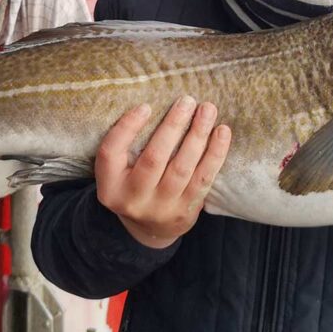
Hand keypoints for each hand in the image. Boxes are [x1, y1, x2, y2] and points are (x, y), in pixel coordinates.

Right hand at [95, 95, 230, 248]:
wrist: (150, 230)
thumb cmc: (134, 187)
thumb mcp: (118, 173)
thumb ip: (126, 147)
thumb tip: (152, 105)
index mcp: (110, 187)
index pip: (111, 152)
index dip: (127, 128)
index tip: (145, 106)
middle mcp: (133, 199)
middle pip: (153, 158)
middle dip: (172, 126)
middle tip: (187, 100)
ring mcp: (161, 207)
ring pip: (182, 167)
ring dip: (197, 135)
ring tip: (207, 110)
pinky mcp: (186, 210)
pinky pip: (203, 179)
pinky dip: (215, 154)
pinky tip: (222, 132)